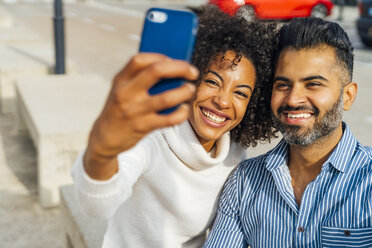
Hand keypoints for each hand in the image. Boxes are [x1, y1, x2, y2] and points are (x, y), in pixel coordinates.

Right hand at [84, 53, 197, 179]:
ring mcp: (135, 111)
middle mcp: (126, 93)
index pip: (140, 59)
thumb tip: (173, 67)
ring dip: (184, 92)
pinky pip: (169, 119)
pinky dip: (181, 113)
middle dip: (180, 68)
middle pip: (156, 71)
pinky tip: (184, 109)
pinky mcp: (143, 127)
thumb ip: (139, 78)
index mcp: (120, 80)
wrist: (105, 137)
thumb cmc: (120, 108)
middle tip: (192, 71)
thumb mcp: (122, 89)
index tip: (174, 59)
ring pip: (167, 97)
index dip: (161, 56)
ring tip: (190, 89)